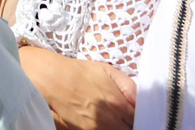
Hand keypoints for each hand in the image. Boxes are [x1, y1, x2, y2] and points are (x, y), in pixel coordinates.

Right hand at [20, 47, 135, 129]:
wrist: (54, 79)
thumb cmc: (81, 73)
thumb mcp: (108, 71)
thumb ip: (129, 86)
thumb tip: (140, 101)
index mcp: (117, 103)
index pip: (137, 119)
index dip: (138, 116)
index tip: (134, 112)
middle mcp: (109, 120)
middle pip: (128, 129)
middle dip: (128, 123)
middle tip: (124, 115)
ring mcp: (96, 128)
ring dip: (117, 126)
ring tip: (111, 117)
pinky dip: (104, 128)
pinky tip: (100, 120)